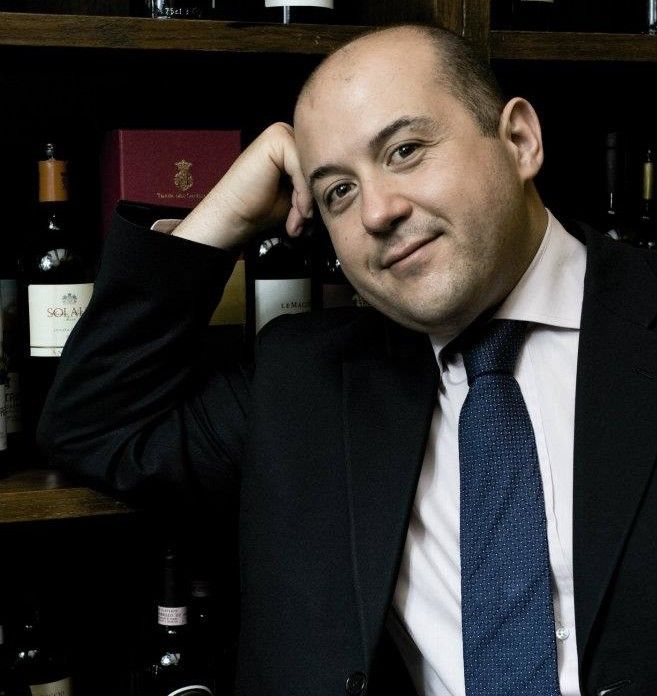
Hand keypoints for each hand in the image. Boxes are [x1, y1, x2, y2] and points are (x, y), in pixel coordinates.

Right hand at [171, 122, 313, 248]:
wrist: (232, 218)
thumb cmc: (260, 210)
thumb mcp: (298, 198)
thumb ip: (316, 187)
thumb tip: (345, 190)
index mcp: (293, 147)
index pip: (322, 169)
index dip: (317, 197)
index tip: (308, 222)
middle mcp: (287, 135)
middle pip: (319, 168)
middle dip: (314, 200)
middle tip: (302, 224)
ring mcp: (280, 133)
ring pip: (312, 170)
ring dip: (309, 201)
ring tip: (298, 221)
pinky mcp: (275, 139)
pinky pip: (303, 170)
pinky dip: (303, 195)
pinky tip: (297, 211)